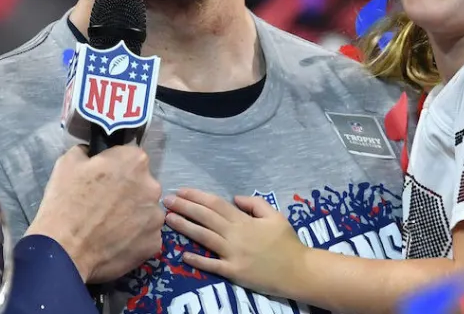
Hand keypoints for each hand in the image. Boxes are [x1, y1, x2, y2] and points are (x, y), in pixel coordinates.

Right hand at [25, 145, 163, 283]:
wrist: (64, 252)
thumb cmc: (65, 203)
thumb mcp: (67, 163)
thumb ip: (87, 151)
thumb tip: (92, 152)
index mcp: (134, 161)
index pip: (130, 158)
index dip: (115, 168)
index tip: (103, 180)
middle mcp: (153, 186)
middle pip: (142, 185)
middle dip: (128, 192)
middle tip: (105, 205)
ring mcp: (156, 216)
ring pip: (146, 211)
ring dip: (133, 216)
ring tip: (109, 228)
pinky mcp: (155, 242)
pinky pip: (146, 235)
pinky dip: (135, 238)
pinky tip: (115, 243)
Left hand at [163, 189, 307, 295]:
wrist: (297, 270)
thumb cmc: (287, 242)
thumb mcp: (275, 216)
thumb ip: (255, 204)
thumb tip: (234, 198)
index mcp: (244, 220)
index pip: (215, 204)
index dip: (196, 196)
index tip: (181, 191)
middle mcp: (235, 234)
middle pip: (205, 217)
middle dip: (184, 208)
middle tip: (166, 201)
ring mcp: (232, 254)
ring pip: (204, 237)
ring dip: (184, 227)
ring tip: (168, 220)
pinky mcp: (233, 271)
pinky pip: (212, 265)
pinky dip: (197, 259)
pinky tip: (183, 254)